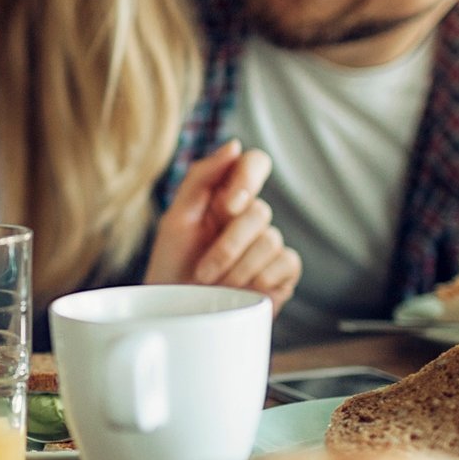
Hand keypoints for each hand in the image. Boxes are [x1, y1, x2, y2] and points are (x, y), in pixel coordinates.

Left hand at [143, 140, 300, 311]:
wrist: (175, 314)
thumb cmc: (171, 266)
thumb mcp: (176, 217)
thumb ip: (201, 177)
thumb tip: (234, 145)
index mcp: (226, 196)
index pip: (255, 164)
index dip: (248, 178)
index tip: (229, 205)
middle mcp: (250, 217)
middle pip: (260, 211)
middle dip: (228, 246)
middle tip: (203, 271)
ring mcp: (268, 245)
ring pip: (271, 241)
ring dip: (237, 269)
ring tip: (216, 286)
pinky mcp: (282, 273)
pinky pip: (287, 262)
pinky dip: (261, 279)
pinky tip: (244, 291)